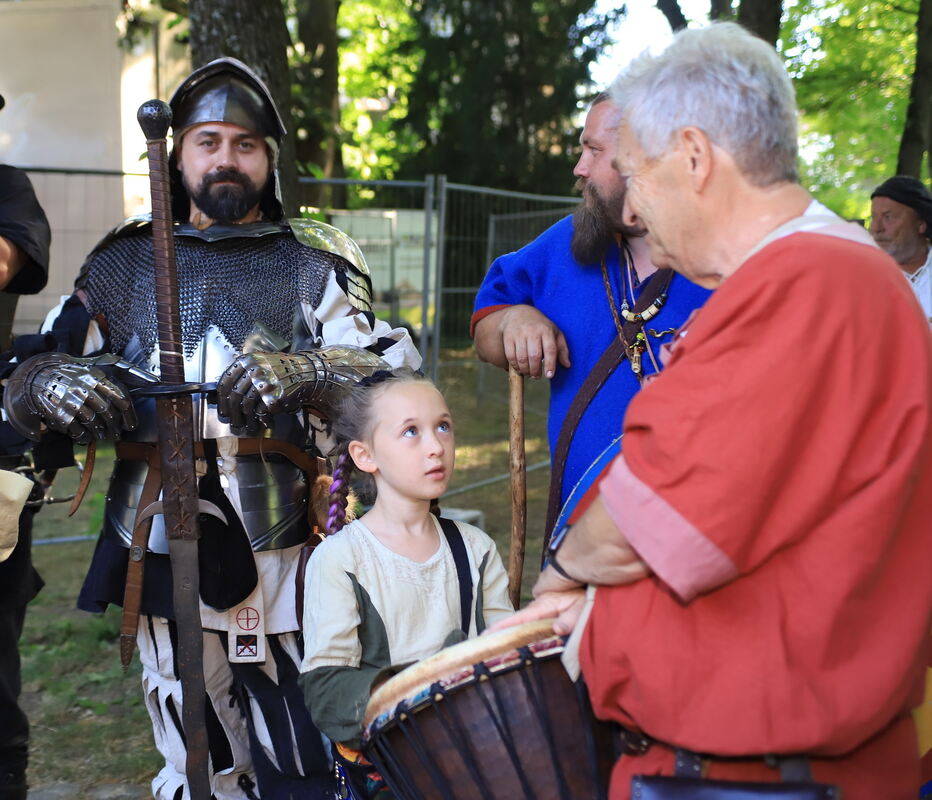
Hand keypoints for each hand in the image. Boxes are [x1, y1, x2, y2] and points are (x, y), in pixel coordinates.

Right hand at [2, 353, 137, 443]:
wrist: (42, 375)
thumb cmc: (80, 372)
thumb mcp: (103, 365)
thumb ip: (127, 371)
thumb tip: (153, 380)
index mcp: (97, 376)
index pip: (120, 398)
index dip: (128, 415)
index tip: (131, 426)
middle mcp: (84, 387)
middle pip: (107, 413)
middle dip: (114, 426)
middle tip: (117, 434)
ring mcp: (70, 401)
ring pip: (94, 422)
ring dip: (101, 433)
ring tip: (103, 435)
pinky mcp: (58, 413)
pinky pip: (77, 430)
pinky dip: (84, 436)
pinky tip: (87, 436)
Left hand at [216, 345, 388, 434]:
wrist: (308, 373)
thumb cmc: (284, 370)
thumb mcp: (262, 364)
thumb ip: (244, 374)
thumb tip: (224, 395)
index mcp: (247, 361)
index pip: (224, 382)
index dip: (220, 398)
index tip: (221, 409)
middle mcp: (253, 370)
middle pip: (234, 396)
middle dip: (230, 413)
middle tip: (232, 422)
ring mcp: (264, 384)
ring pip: (245, 406)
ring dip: (243, 420)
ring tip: (246, 426)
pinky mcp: (274, 397)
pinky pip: (260, 413)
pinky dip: (260, 420)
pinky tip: (263, 424)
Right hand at [487, 588, 586, 635]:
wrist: (586, 579)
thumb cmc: (584, 594)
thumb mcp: (581, 607)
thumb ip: (571, 618)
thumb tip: (556, 629)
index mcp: (543, 607)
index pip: (519, 619)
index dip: (502, 627)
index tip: (486, 635)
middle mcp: (537, 608)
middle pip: (514, 622)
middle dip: (497, 632)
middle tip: (480, 644)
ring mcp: (539, 610)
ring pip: (521, 623)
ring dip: (507, 633)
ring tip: (490, 646)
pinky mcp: (544, 612)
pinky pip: (528, 624)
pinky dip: (518, 631)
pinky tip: (512, 641)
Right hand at [498, 305, 569, 378]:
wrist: (520, 314)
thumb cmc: (541, 327)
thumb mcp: (555, 333)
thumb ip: (562, 349)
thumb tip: (567, 365)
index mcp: (546, 330)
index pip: (550, 349)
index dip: (550, 364)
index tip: (549, 375)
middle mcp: (532, 331)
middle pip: (534, 355)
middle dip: (535, 370)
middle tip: (536, 377)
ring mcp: (519, 334)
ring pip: (521, 357)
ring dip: (525, 370)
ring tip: (528, 373)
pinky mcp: (508, 337)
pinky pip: (510, 355)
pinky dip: (515, 365)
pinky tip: (519, 368)